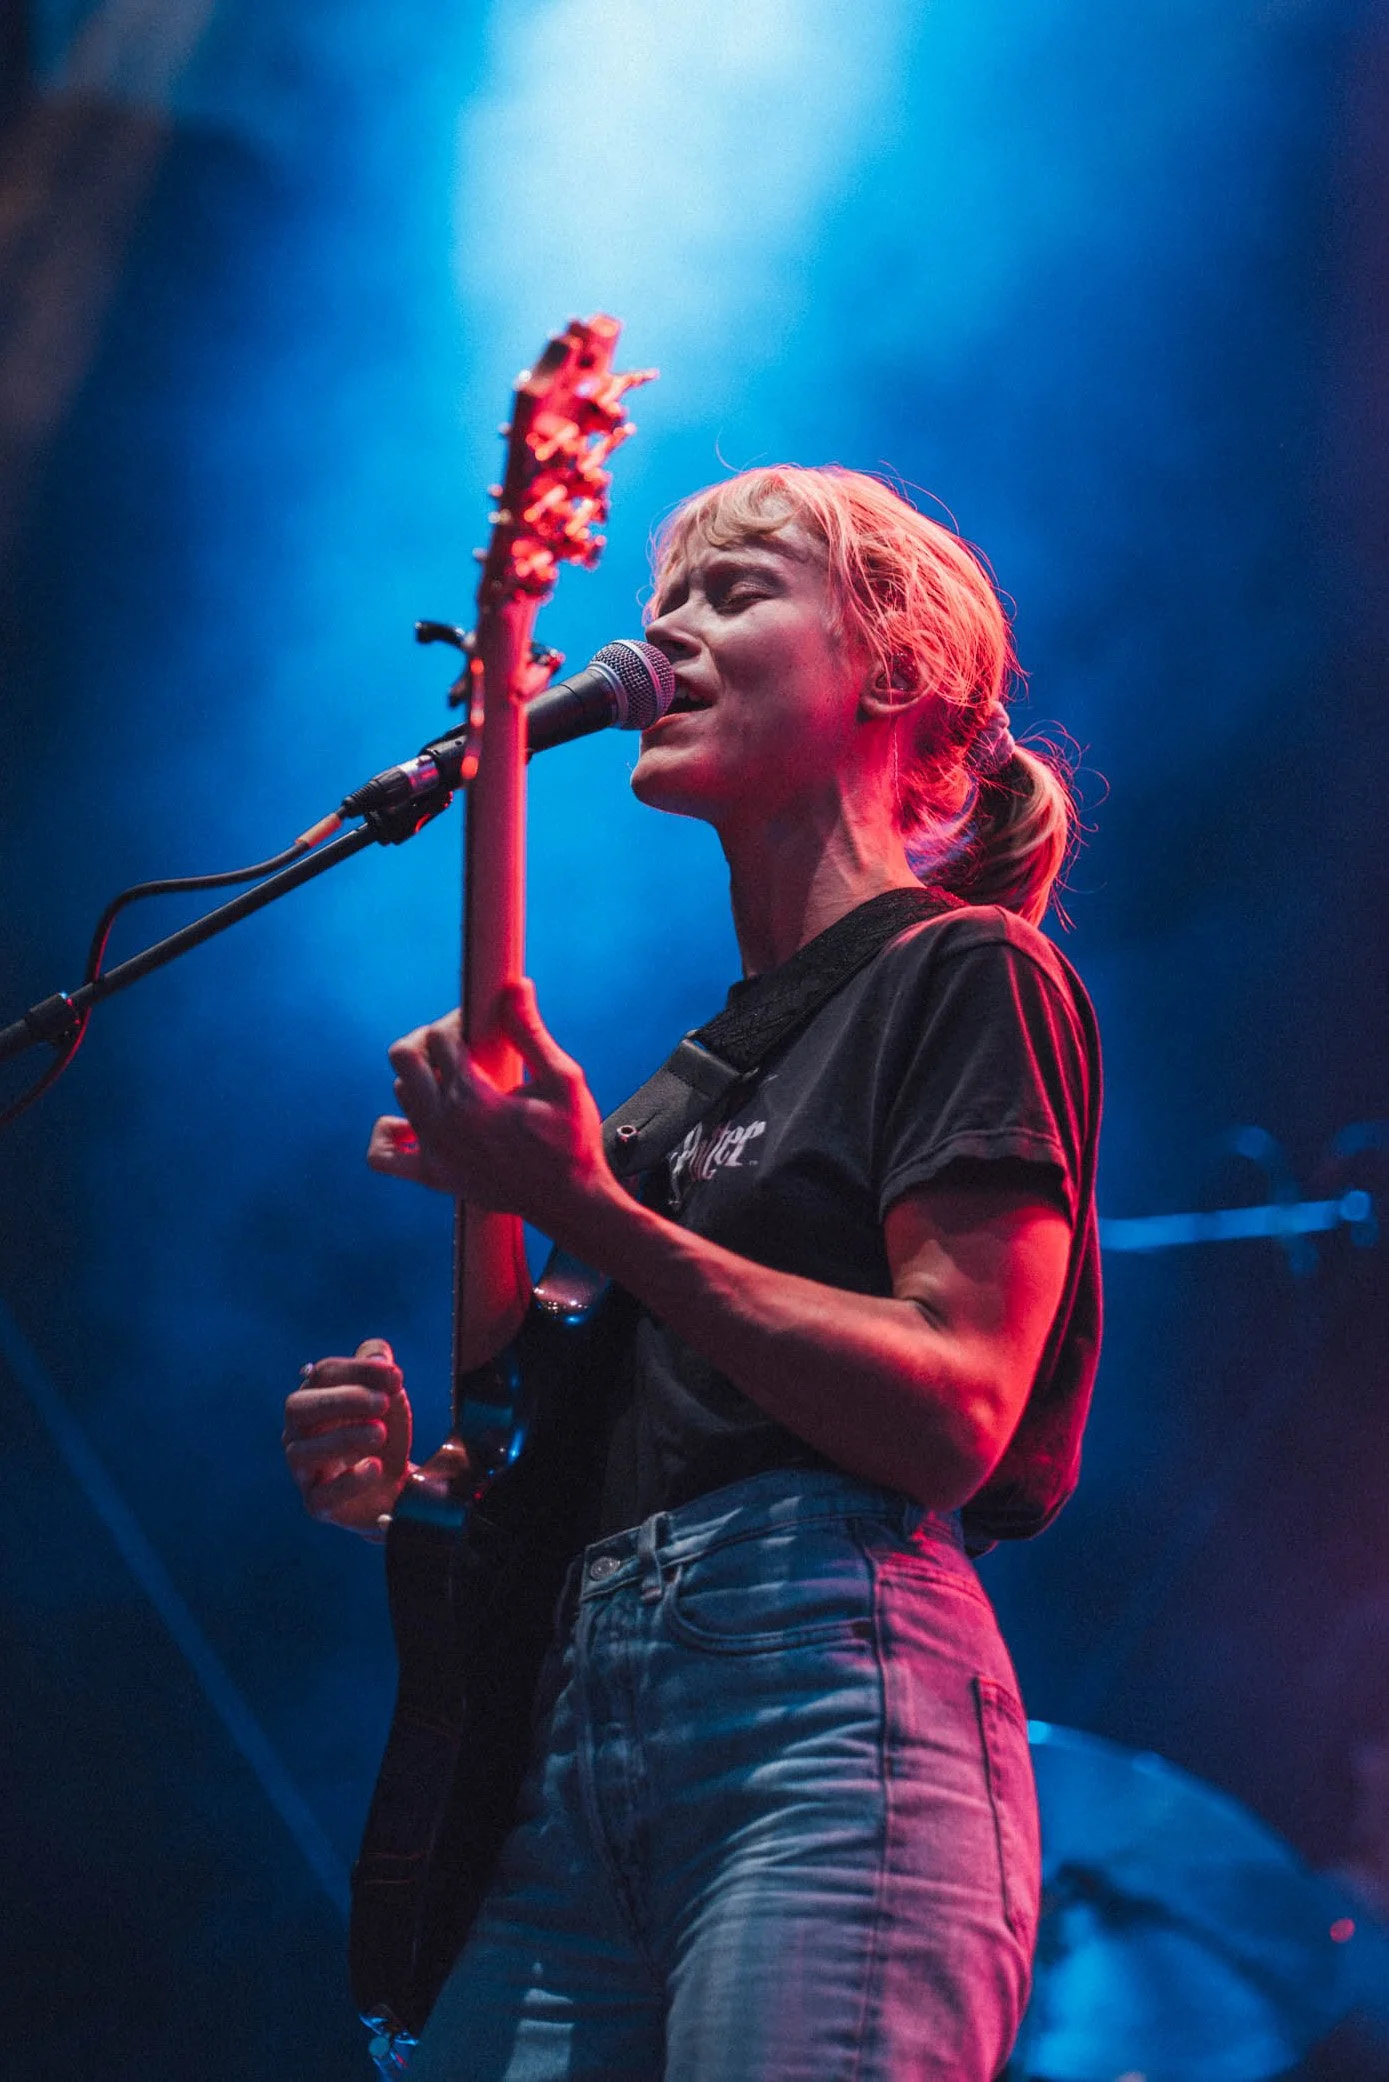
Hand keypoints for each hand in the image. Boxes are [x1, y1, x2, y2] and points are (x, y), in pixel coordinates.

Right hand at [282, 1338, 412, 1535]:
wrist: (394, 1488)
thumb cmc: (381, 1435)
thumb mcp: (387, 1397)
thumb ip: (380, 1369)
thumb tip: (379, 1355)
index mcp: (314, 1399)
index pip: (322, 1374)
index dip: (358, 1370)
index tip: (395, 1376)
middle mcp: (298, 1433)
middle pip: (298, 1407)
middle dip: (342, 1400)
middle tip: (383, 1402)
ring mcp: (303, 1470)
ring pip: (302, 1452)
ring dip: (344, 1436)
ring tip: (380, 1432)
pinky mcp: (318, 1504)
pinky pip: (321, 1496)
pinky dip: (349, 1480)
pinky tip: (375, 1467)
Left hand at [366, 979, 616, 1247]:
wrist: (570, 1201)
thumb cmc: (573, 1141)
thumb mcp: (563, 1080)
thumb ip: (531, 1033)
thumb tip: (515, 987)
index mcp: (471, 1097)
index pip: (440, 1037)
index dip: (460, 1021)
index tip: (483, 1024)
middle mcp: (442, 1122)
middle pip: (404, 1058)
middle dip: (429, 1040)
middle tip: (460, 1044)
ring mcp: (433, 1151)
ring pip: (401, 1094)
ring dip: (422, 1078)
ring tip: (458, 1079)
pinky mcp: (433, 1176)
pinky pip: (383, 1155)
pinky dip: (389, 1133)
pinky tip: (413, 1121)